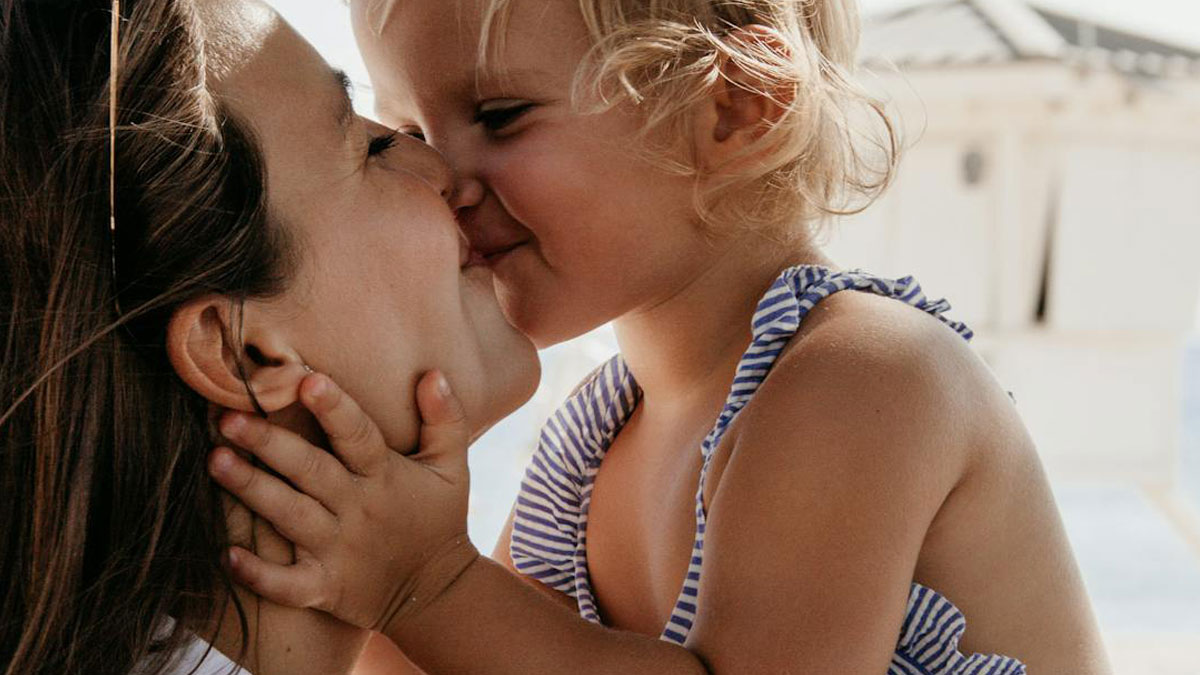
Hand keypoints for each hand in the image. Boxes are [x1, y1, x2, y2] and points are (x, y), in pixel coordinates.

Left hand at [208, 370, 480, 634]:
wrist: (438, 594)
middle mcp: (358, 510)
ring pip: (290, 517)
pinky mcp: (325, 588)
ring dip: (252, 490)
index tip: (307, 379)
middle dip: (270, 444)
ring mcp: (339, 551)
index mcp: (385, 476)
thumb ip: (444, 419)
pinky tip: (226, 555)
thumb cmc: (439, 520)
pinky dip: (259, 574)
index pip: (359, 436)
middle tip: (229, 418)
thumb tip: (433, 374)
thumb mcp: (453, 468)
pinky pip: (288, 585)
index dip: (335, 409)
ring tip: (215, 461)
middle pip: (311, 471)